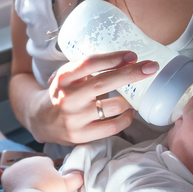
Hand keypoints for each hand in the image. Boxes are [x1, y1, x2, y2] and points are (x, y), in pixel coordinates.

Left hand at [1, 155, 82, 191]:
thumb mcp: (67, 185)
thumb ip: (76, 177)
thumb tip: (81, 174)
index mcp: (41, 159)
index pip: (47, 164)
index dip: (50, 175)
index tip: (51, 186)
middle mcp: (26, 160)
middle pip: (34, 168)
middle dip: (37, 176)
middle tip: (42, 190)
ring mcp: (15, 168)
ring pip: (23, 173)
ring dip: (26, 180)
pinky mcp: (5, 176)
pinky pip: (12, 179)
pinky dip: (15, 184)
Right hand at [34, 52, 157, 144]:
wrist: (40, 119)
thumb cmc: (62, 92)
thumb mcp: (68, 76)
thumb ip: (89, 69)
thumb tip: (128, 60)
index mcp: (63, 78)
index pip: (89, 63)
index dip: (112, 58)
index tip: (132, 55)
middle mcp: (67, 97)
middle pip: (104, 83)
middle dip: (130, 74)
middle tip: (151, 67)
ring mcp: (74, 119)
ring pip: (112, 107)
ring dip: (129, 99)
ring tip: (136, 94)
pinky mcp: (81, 136)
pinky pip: (112, 127)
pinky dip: (126, 118)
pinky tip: (130, 111)